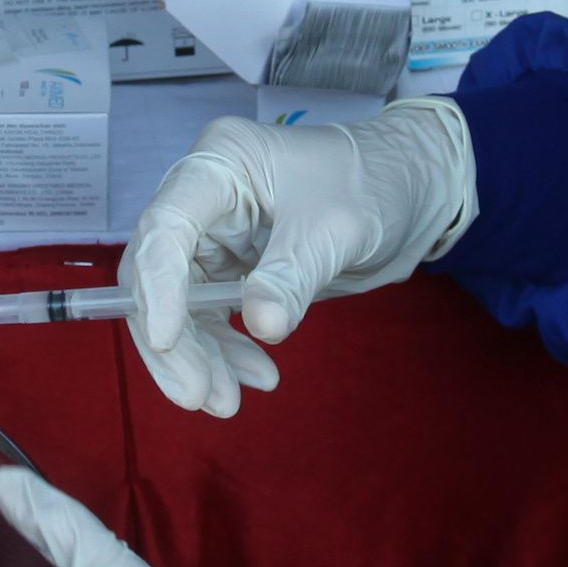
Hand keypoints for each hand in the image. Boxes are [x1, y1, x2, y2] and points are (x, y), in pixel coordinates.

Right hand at [118, 103, 479, 416]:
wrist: (410, 188)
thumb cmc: (373, 182)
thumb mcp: (335, 228)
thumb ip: (294, 275)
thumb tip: (262, 325)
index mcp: (220, 164)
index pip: (167, 227)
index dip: (159, 285)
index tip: (167, 340)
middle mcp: (203, 197)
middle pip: (158, 274)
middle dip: (174, 340)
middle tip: (200, 394)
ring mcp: (214, 236)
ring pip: (179, 306)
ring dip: (200, 358)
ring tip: (228, 402)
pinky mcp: (231, 269)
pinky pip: (210, 319)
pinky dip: (226, 353)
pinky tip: (258, 377)